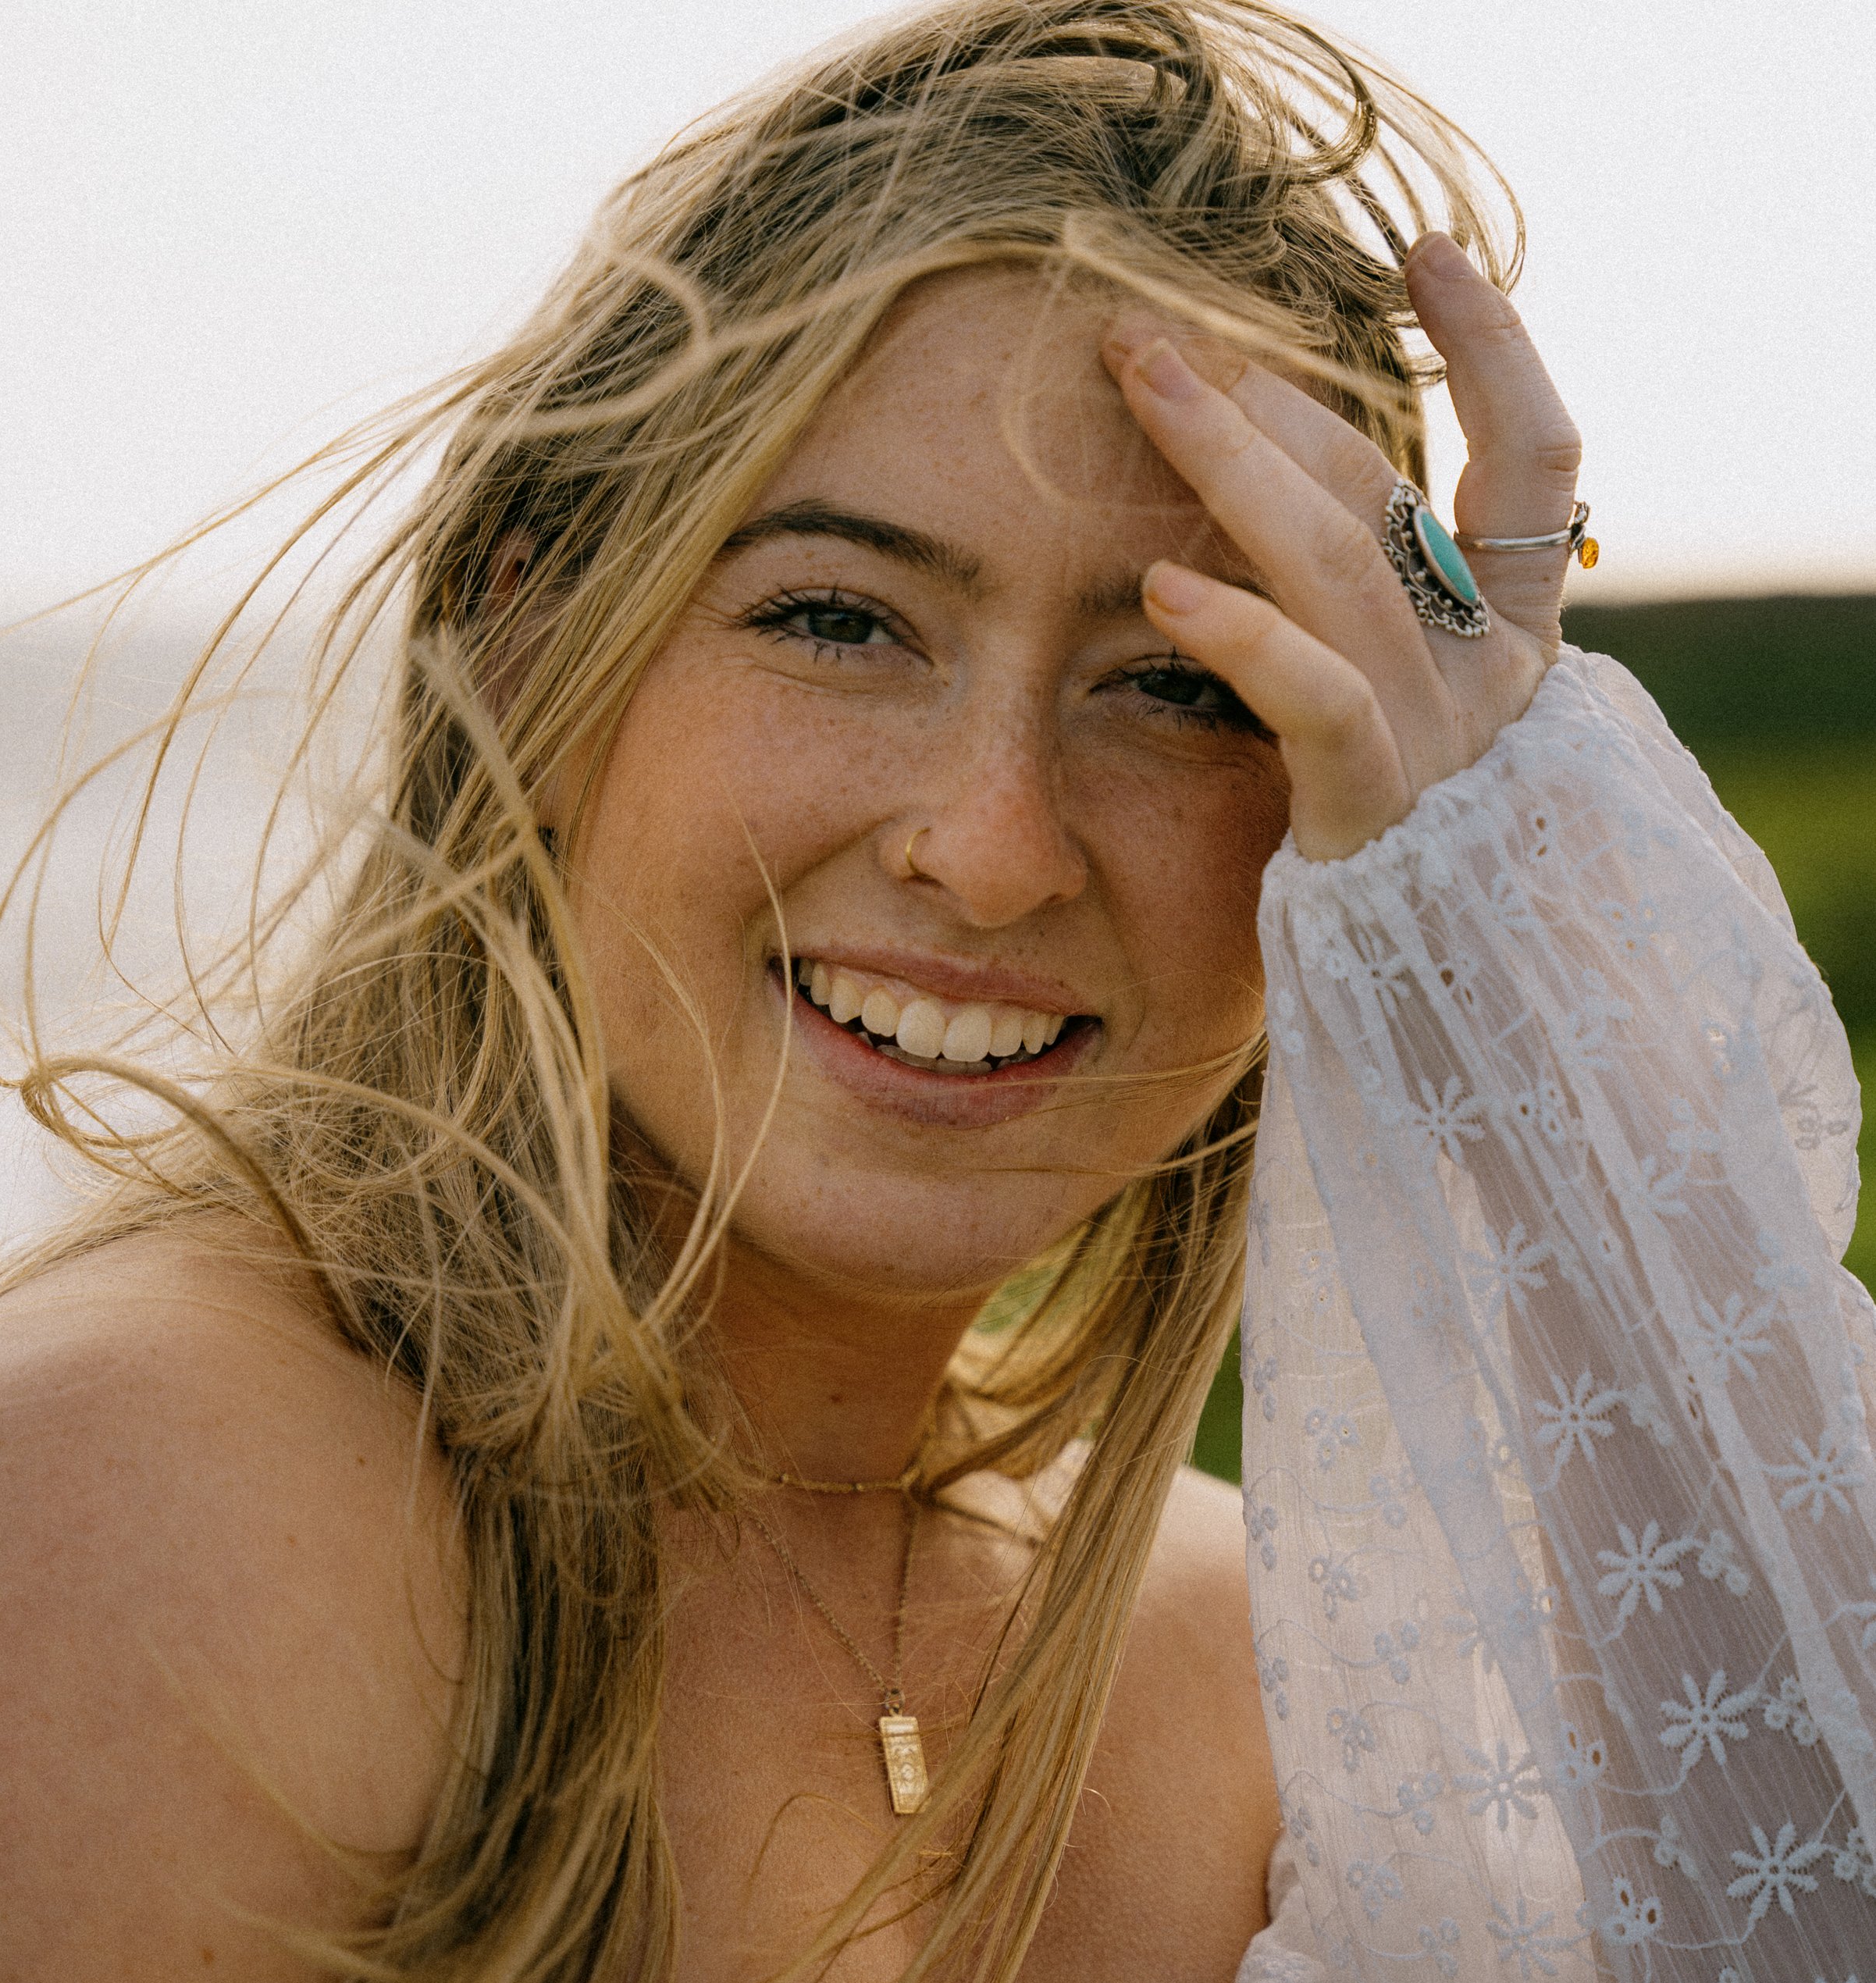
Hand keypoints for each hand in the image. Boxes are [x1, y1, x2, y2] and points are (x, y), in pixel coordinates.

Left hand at [1104, 233, 1583, 862]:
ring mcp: (1441, 742)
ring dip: (1231, 466)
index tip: (1429, 254)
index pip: (1535, 464)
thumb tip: (1266, 516)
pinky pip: (1318, 701)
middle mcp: (1491, 679)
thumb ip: (1370, 634)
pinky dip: (1243, 636)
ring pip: (1341, 565)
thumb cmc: (1404, 884)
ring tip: (1139, 387)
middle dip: (1265, 403)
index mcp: (1513, 648)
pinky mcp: (1378, 812)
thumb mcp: (1403, 733)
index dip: (1498, 348)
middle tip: (1151, 334)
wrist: (1461, 1036)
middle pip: (1383, 495)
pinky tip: (1161, 589)